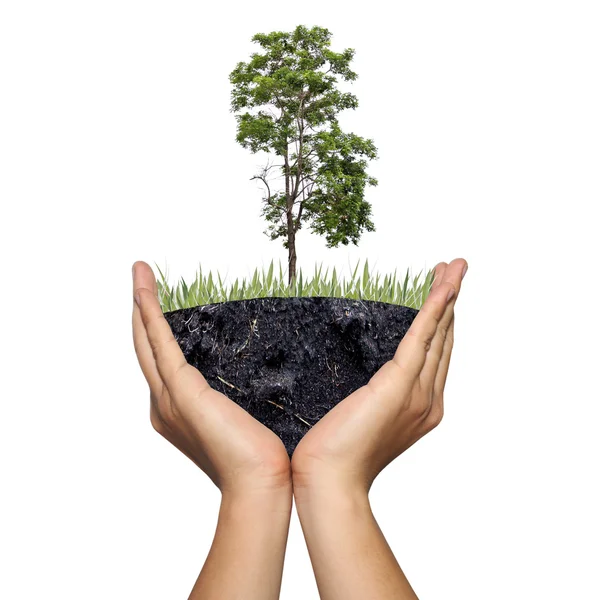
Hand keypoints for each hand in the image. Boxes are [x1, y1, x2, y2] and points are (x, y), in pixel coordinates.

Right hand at [131, 260, 290, 496]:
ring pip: (147, 339)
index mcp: (178, 411)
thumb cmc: (258, 456)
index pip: (163, 362)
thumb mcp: (242, 417)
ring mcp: (169, 397)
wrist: (260, 482)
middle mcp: (165, 403)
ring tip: (140, 273)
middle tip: (142, 279)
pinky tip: (144, 288)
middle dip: (142, 312)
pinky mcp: (180, 389)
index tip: (160, 306)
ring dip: (142, 303)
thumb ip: (235, 399)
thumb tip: (258, 379)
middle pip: (147, 347)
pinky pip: (159, 340)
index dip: (157, 332)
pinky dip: (149, 311)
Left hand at [291, 258, 466, 495]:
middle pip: (444, 340)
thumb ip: (374, 393)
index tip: (441, 293)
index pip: (435, 354)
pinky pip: (422, 338)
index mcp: (421, 407)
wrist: (330, 479)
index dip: (441, 321)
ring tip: (454, 266)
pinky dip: (434, 309)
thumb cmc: (336, 451)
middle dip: (450, 301)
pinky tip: (443, 287)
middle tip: (454, 269)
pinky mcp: (400, 386)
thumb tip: (366, 375)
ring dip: (447, 295)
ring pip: (438, 333)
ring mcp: (418, 394)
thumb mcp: (361, 413)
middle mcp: (428, 399)